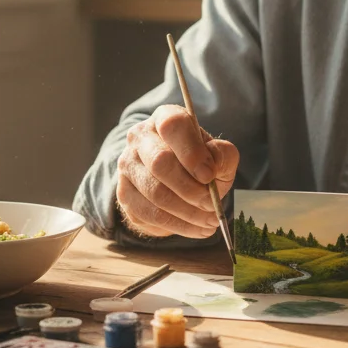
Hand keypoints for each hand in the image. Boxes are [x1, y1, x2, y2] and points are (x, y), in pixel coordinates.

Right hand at [115, 104, 238, 238]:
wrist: (176, 184)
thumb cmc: (200, 164)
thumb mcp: (218, 156)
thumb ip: (223, 155)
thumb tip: (213, 165)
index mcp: (165, 118)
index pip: (173, 126)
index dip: (191, 152)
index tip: (209, 175)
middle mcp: (140, 137)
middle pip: (160, 162)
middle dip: (191, 189)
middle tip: (212, 204)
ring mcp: (128, 165)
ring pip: (156, 193)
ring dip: (188, 212)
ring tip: (211, 221)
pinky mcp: (124, 193)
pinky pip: (151, 214)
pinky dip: (179, 225)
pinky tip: (197, 229)